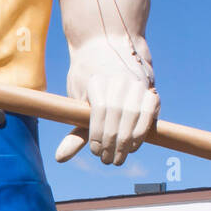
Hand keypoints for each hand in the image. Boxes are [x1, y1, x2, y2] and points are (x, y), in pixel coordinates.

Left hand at [55, 41, 159, 166]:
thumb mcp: (78, 102)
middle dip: (113, 143)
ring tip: (118, 158)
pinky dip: (142, 132)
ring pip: (135, 116)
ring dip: (128, 142)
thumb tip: (60, 159)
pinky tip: (133, 146)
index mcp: (98, 80)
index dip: (98, 134)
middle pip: (118, 115)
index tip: (95, 152)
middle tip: (107, 160)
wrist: (107, 49)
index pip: (100, 110)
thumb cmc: (87, 80)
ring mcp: (137, 84)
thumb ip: (76, 131)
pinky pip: (149, 114)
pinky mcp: (150, 91)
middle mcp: (120, 80)